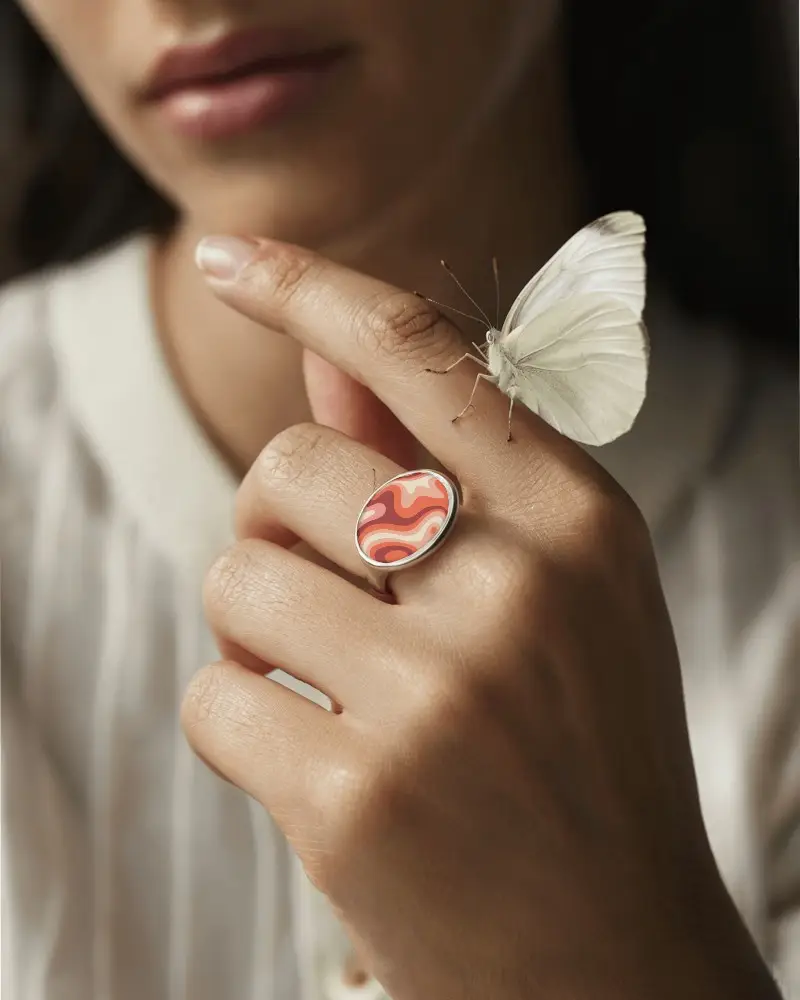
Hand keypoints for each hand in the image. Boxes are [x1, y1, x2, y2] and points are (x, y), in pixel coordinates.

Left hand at [183, 236, 780, 999]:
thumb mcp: (544, 594)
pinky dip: (236, 720)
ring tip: (328, 688)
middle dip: (275, 520)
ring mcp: (440, 695)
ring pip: (235, 571)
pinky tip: (311, 766)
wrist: (614, 962)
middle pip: (292, 462)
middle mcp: (519, 588)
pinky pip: (214, 692)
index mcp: (581, 521)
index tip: (230, 253)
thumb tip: (323, 351)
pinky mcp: (356, 796)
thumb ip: (431, 464)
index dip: (312, 285)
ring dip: (253, 626)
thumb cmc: (575, 757)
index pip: (422, 352)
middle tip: (319, 592)